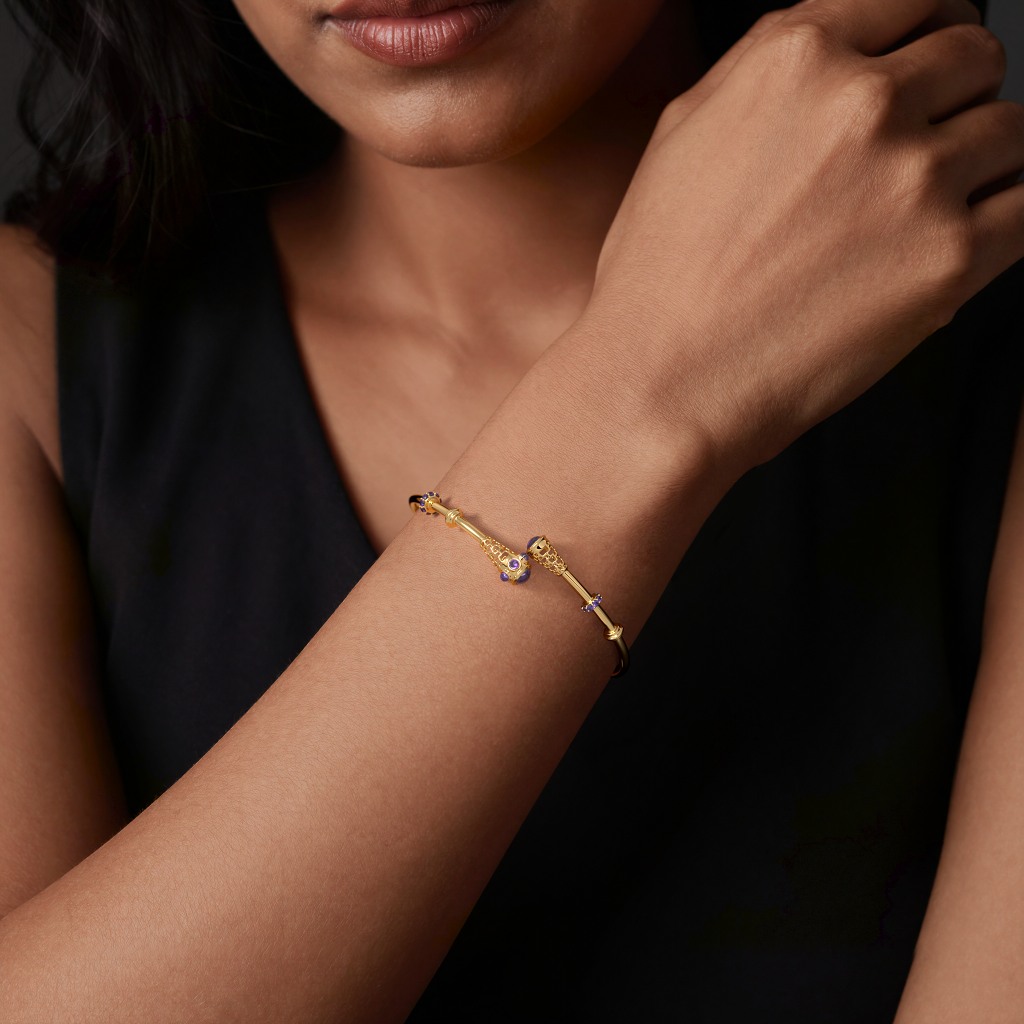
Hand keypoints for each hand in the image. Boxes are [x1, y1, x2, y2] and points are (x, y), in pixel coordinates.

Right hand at [586, 0, 1023, 472]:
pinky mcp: (950, 258)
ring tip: (928, 213)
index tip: (938, 61)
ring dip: (983, 166)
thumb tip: (836, 50)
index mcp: (795, 58)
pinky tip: (959, 243)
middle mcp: (862, 102)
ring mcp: (914, 178)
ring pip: (1012, 132)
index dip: (935, 28)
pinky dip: (1005, 220)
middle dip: (959, 98)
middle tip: (927, 148)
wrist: (663, 380)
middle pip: (975, 59)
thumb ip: (767, 72)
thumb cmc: (659, 276)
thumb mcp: (684, 133)